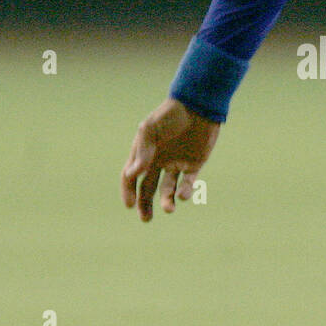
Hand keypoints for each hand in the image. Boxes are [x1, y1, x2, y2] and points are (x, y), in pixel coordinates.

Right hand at [121, 98, 220, 221]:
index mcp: (143, 152)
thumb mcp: (150, 129)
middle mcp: (158, 160)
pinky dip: (185, 191)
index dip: (128, 191)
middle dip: (145, 205)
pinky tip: (182, 195)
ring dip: (167, 201)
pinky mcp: (194, 164)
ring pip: (167, 189)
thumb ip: (142, 152)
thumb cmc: (170, 115)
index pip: (130, 176)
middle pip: (147, 189)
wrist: (197, 106)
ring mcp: (176, 163)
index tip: (130, 204)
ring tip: (169, 208)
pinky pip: (188, 183)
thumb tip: (132, 174)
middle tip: (146, 219)